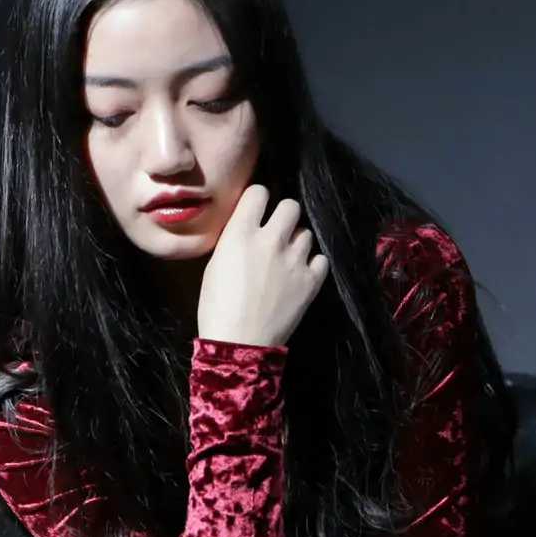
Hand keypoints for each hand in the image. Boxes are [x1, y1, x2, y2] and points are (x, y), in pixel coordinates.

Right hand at [195, 183, 330, 347]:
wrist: (239, 344)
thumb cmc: (217, 307)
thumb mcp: (215, 265)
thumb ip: (235, 240)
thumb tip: (249, 228)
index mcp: (240, 234)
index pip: (259, 192)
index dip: (259, 200)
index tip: (258, 211)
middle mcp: (271, 240)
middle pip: (290, 206)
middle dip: (284, 216)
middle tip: (277, 233)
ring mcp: (295, 260)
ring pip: (306, 233)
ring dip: (296, 243)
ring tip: (287, 260)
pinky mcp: (312, 280)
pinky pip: (320, 259)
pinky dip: (312, 265)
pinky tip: (300, 275)